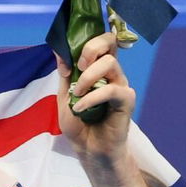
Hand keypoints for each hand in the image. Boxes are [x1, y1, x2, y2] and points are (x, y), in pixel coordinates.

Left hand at [56, 32, 162, 186]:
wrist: (87, 148)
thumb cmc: (77, 122)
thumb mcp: (64, 95)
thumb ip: (64, 74)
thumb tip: (59, 52)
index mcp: (97, 69)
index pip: (103, 41)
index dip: (91, 38)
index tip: (74, 52)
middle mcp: (111, 73)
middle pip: (110, 44)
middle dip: (90, 49)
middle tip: (79, 66)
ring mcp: (120, 85)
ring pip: (110, 64)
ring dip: (87, 78)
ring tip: (76, 94)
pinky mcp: (126, 101)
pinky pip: (112, 90)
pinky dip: (92, 97)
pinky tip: (81, 108)